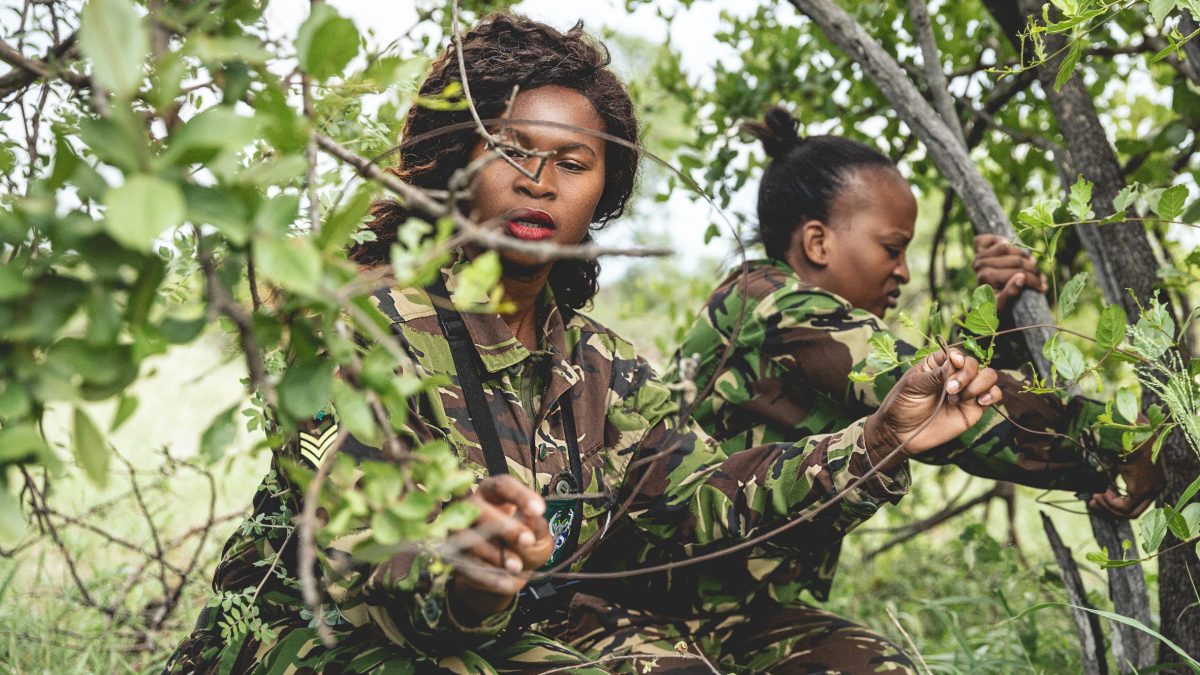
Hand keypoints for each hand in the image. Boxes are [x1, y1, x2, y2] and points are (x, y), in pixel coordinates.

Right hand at [447, 476, 551, 623]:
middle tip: (527, 541)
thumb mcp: (538, 535)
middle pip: (478, 509)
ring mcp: (456, 530)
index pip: (502, 486)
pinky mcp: (451, 555)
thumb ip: (537, 527)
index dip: (520, 496)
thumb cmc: (522, 542)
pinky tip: (506, 583)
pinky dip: (487, 576)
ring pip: (467, 538)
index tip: (539, 511)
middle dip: (504, 525)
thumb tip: (532, 520)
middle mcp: (469, 506)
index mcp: (492, 492)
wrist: (506, 571)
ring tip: (517, 567)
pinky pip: (465, 565)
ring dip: (494, 553)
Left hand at [865, 348, 1001, 466]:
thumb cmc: (902, 404)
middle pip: (974, 364)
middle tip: (950, 389)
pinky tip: (980, 401)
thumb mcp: (914, 385)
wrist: (901, 433)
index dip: (958, 357)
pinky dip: (992, 394)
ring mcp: (966, 391)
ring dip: (979, 383)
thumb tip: (955, 363)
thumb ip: (935, 374)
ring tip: (959, 398)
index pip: (955, 354)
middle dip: (966, 374)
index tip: (955, 363)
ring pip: (988, 376)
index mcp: (937, 365)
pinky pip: (993, 395)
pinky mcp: (973, 408)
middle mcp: (954, 375)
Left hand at [973, 234, 1047, 315]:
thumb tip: (1021, 278)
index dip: (1033, 280)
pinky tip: (1011, 249)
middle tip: (1041, 279)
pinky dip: (1000, 240)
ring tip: (1032, 266)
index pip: (1017, 272)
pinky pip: (991, 238)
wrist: (985, 304)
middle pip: (1016, 259)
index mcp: (986, 277)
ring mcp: (978, 255)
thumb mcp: (1004, 306)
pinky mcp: (978, 248)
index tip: (1043, 287)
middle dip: (1032, 270)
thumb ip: (1011, 294)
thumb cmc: (997, 307)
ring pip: (1008, 246)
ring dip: (1024, 255)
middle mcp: (979, 265)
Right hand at [1088, 443, 1164, 518]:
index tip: (1099, 495)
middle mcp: (1155, 490)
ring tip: (1096, 495)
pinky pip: (1126, 506)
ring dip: (1109, 506)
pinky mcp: (1143, 489)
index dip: (1115, 506)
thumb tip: (1099, 490)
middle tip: (1093, 502)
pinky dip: (1111, 501)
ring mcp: (1151, 491)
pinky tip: (1103, 492)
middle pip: (1132, 513)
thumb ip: (1115, 480)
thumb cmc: (1129, 445)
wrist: (1137, 434)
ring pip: (1128, 512)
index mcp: (1153, 485)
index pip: (1135, 506)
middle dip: (1110, 510)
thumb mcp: (1122, 466)